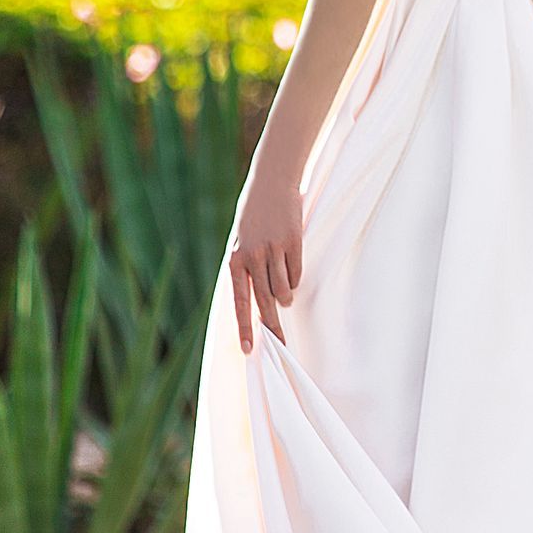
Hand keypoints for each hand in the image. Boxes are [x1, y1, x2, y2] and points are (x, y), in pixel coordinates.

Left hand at [229, 166, 304, 354]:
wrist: (271, 182)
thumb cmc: (255, 215)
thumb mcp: (242, 242)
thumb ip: (246, 269)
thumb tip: (260, 301)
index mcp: (235, 260)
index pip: (240, 301)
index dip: (245, 327)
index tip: (249, 350)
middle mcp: (253, 257)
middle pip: (265, 303)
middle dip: (273, 326)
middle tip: (281, 345)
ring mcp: (274, 250)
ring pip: (284, 290)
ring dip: (286, 295)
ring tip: (285, 288)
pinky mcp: (293, 243)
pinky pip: (297, 274)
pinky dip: (295, 276)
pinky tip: (290, 264)